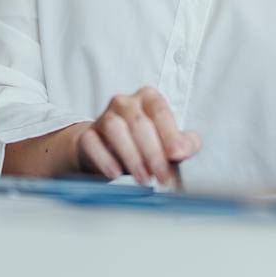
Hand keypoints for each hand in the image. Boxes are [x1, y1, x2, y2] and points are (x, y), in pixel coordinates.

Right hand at [73, 86, 201, 186]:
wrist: (102, 151)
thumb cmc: (140, 144)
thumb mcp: (164, 142)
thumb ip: (181, 143)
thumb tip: (188, 147)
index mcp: (148, 98)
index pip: (160, 112)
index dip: (170, 134)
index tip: (178, 155)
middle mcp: (125, 102)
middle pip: (139, 123)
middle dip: (153, 152)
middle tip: (162, 176)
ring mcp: (103, 116)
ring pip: (115, 129)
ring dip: (131, 156)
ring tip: (143, 178)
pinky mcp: (87, 135)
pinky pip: (93, 143)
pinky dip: (105, 159)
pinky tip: (115, 174)